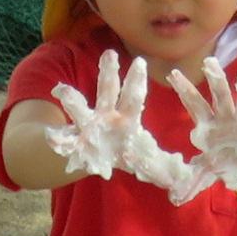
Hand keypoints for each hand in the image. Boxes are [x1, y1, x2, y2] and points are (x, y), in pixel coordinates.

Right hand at [43, 51, 191, 192]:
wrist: (93, 158)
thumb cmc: (126, 152)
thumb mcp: (148, 161)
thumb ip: (166, 167)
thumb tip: (186, 180)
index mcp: (127, 118)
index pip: (134, 96)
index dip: (137, 80)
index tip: (140, 62)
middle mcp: (105, 116)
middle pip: (107, 90)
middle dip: (108, 73)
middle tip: (110, 54)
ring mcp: (85, 127)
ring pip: (78, 108)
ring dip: (71, 98)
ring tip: (62, 90)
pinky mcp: (70, 141)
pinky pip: (62, 140)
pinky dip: (56, 139)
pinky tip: (50, 135)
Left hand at [166, 55, 236, 201]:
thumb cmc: (223, 161)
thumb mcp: (204, 170)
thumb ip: (190, 180)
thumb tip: (174, 197)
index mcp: (209, 124)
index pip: (194, 103)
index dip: (184, 89)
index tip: (172, 73)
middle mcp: (227, 119)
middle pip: (219, 96)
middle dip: (215, 79)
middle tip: (209, 63)